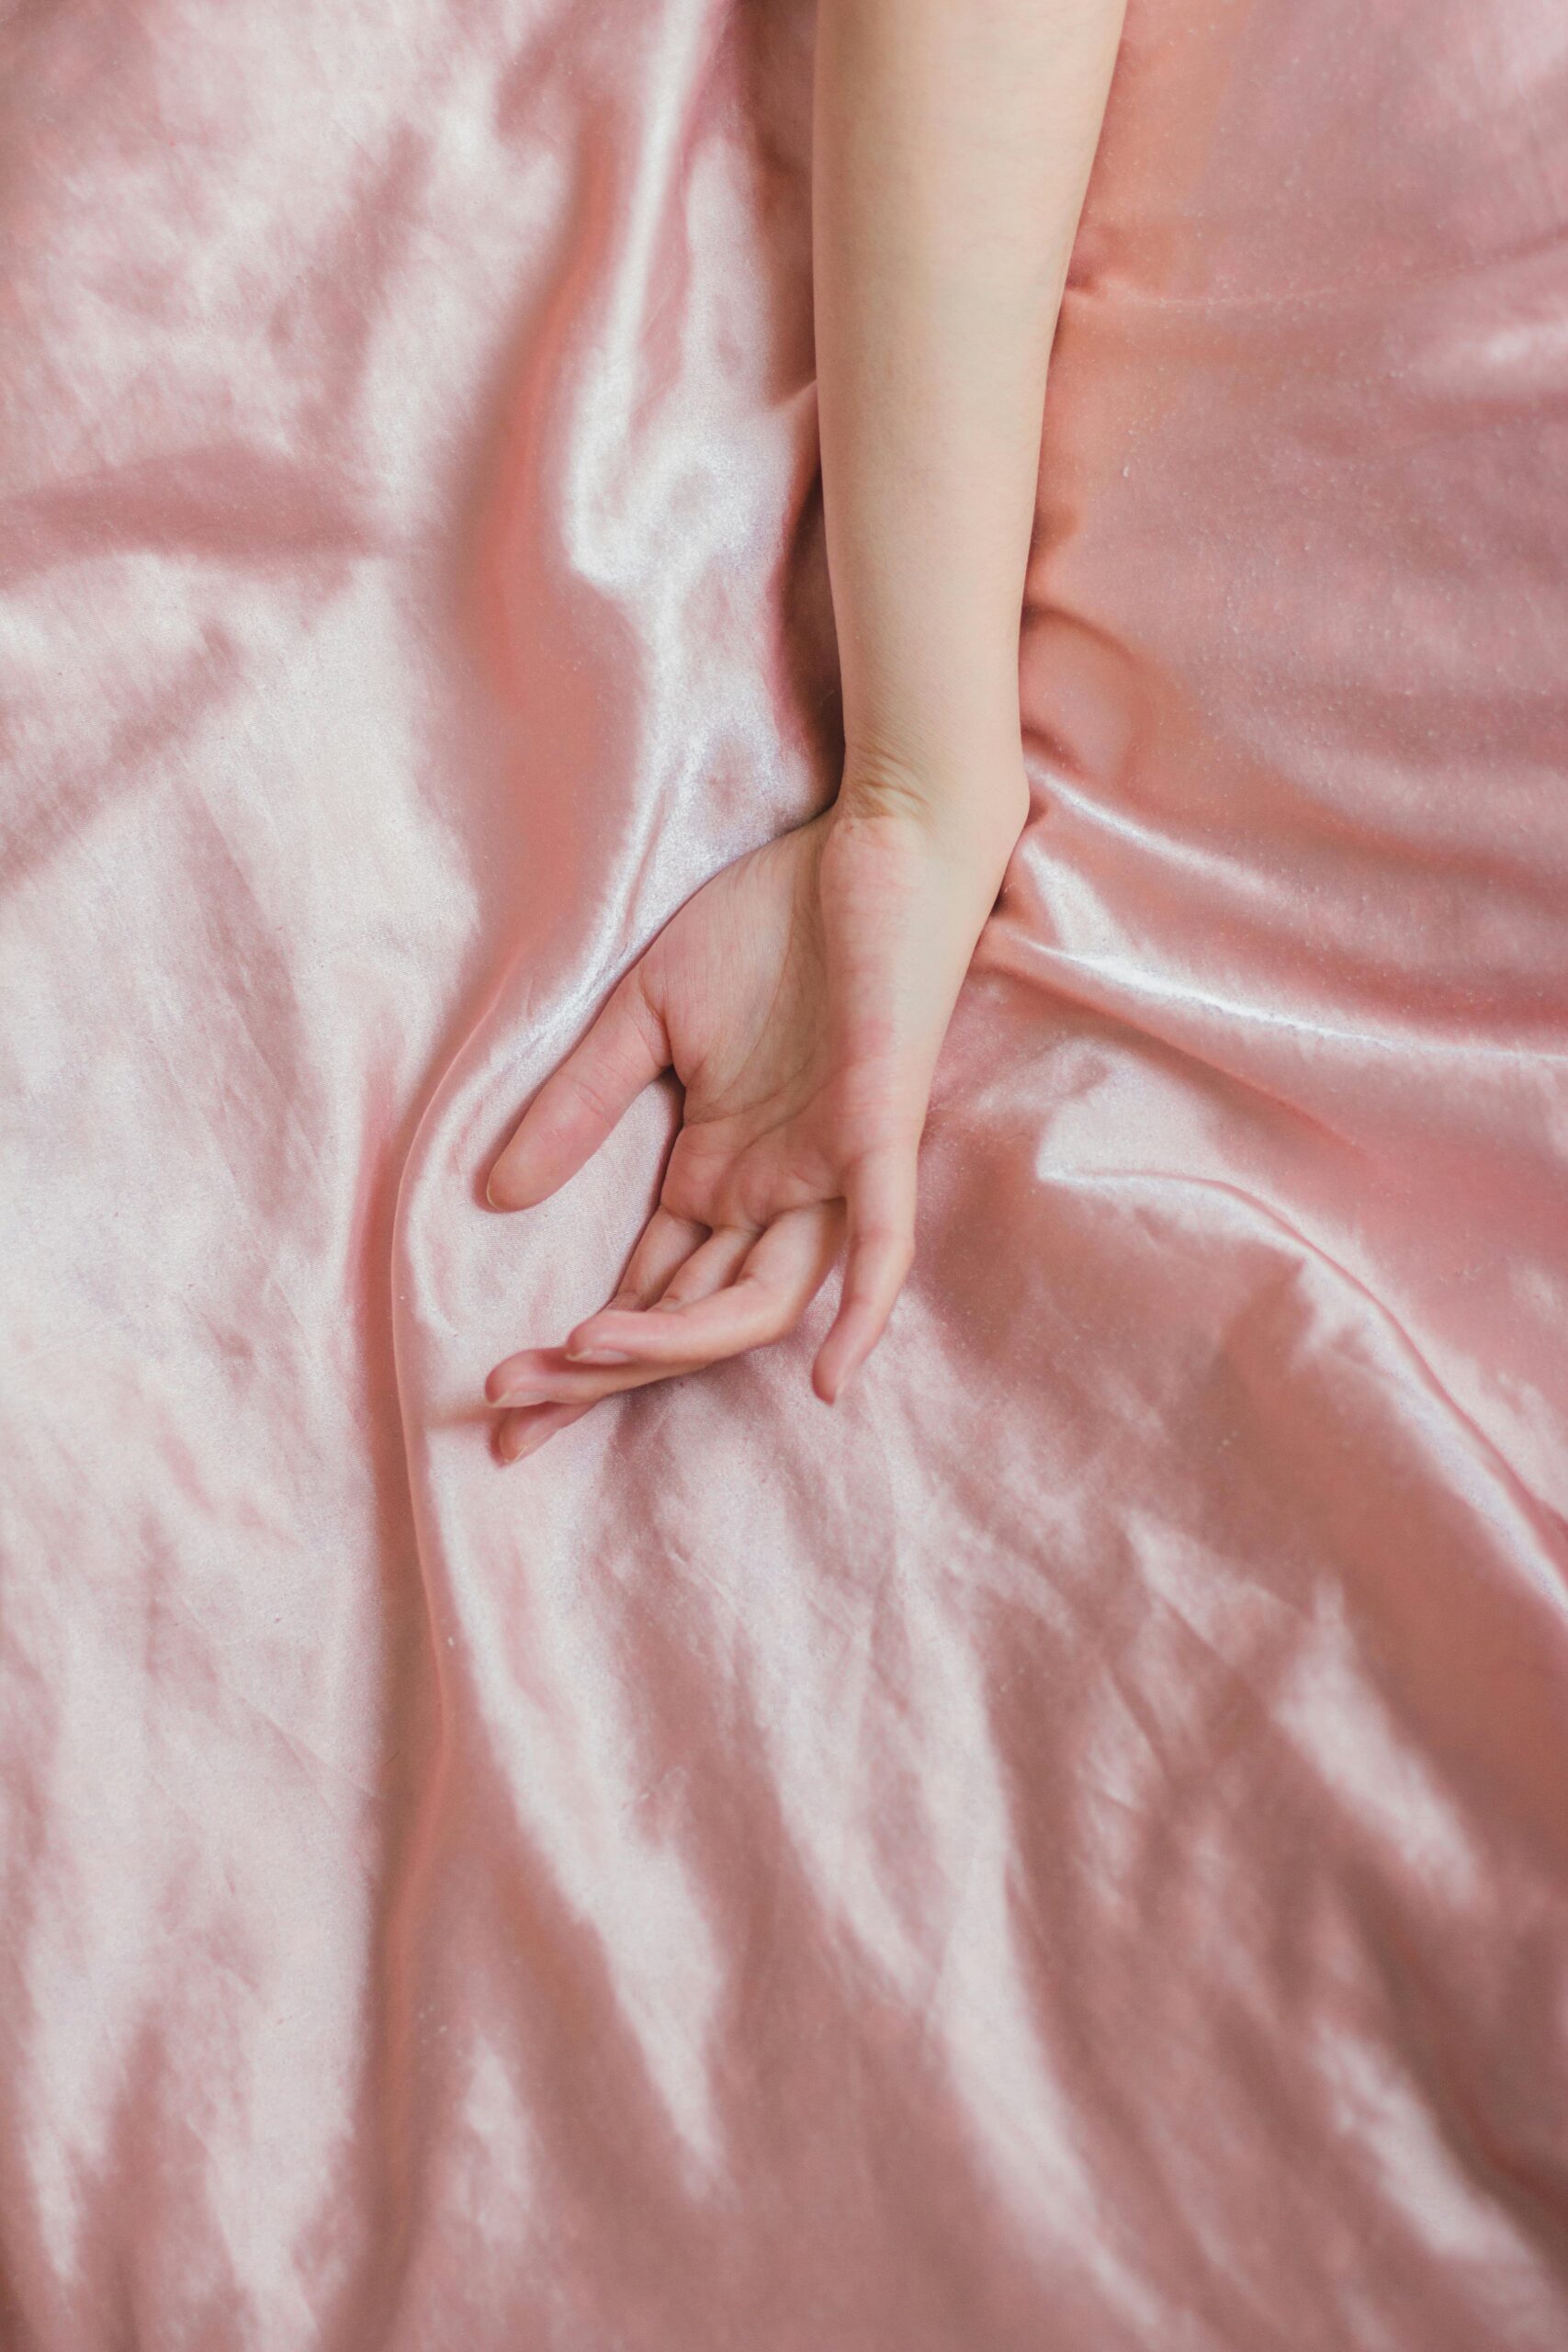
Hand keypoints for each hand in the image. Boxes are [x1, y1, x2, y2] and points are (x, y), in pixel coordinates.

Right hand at [483, 772, 1025, 1461]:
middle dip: (601, 1372)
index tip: (498, 1395)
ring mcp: (829, 1172)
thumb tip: (497, 1196)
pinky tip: (829, 1379)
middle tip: (511, 1405)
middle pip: (687, 1319)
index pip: (642, 1292)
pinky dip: (862, 1313)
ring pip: (762, 1300)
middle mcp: (773, 1195)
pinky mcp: (879, 1132)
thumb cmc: (773, 920)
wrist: (872, 838)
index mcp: (717, 1173)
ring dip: (677, 1341)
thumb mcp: (646, 1017)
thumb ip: (582, 1105)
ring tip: (585, 1351)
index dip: (578, 1356)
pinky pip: (882, 1242)